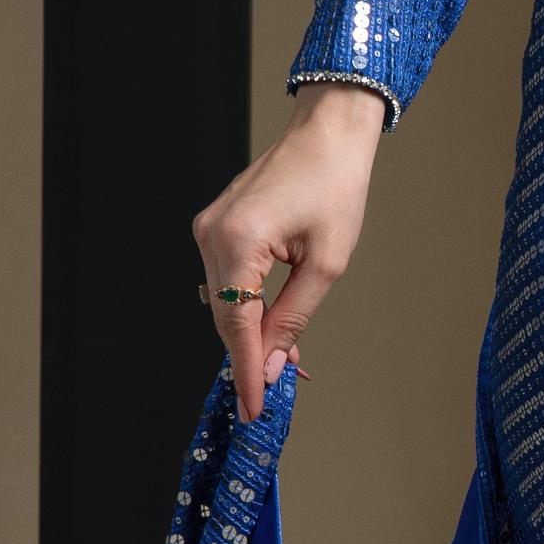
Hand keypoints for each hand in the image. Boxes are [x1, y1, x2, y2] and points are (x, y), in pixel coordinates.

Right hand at [191, 85, 386, 421]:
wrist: (327, 133)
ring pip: (224, 303)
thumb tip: (271, 364)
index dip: (246, 371)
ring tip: (285, 362)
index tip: (254, 409)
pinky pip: (227, 280)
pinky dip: (248, 307)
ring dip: (251, 333)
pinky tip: (272, 327)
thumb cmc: (335, 186)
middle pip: (224, 318)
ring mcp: (208, 228)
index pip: (236, 324)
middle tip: (276, 392)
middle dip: (250, 356)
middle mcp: (211, 234)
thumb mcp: (326, 263)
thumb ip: (292, 318)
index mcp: (238, 240)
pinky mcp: (215, 226)